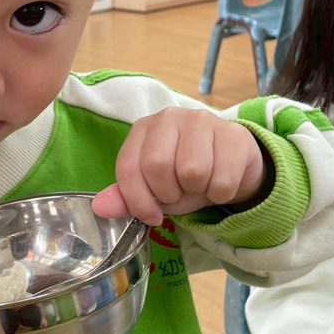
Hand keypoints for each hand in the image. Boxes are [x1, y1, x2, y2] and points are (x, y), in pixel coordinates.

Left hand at [91, 108, 266, 225]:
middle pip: (157, 166)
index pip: (128, 167)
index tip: (152, 216)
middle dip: (168, 193)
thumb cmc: (185, 175)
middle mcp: (169, 118)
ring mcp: (202, 121)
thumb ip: (126, 197)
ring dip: (196, 192)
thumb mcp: (153, 188)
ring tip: (199, 185)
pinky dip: (220, 193)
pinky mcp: (233, 133)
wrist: (232, 163)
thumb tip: (100, 208)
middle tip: (178, 194)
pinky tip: (220, 182)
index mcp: (143, 129)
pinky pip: (222, 179)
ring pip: (192, 171)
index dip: (137, 200)